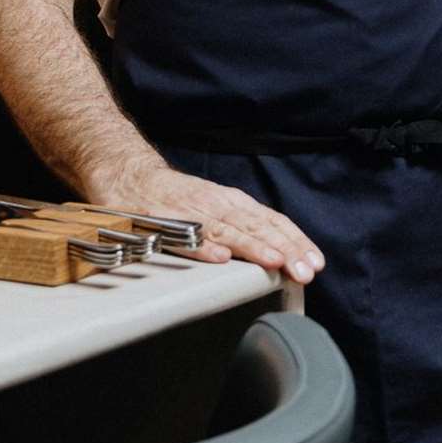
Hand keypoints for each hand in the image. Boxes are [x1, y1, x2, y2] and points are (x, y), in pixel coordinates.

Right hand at [89, 157, 324, 283]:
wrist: (126, 172)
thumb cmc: (174, 196)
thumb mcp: (213, 204)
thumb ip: (241, 226)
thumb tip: (280, 253)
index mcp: (229, 201)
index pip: (270, 221)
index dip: (294, 241)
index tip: (315, 262)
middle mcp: (214, 203)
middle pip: (254, 226)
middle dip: (283, 248)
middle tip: (304, 271)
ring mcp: (188, 212)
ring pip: (226, 229)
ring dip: (252, 247)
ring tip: (274, 262)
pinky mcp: (160, 221)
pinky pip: (182, 236)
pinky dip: (202, 246)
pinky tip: (219, 258)